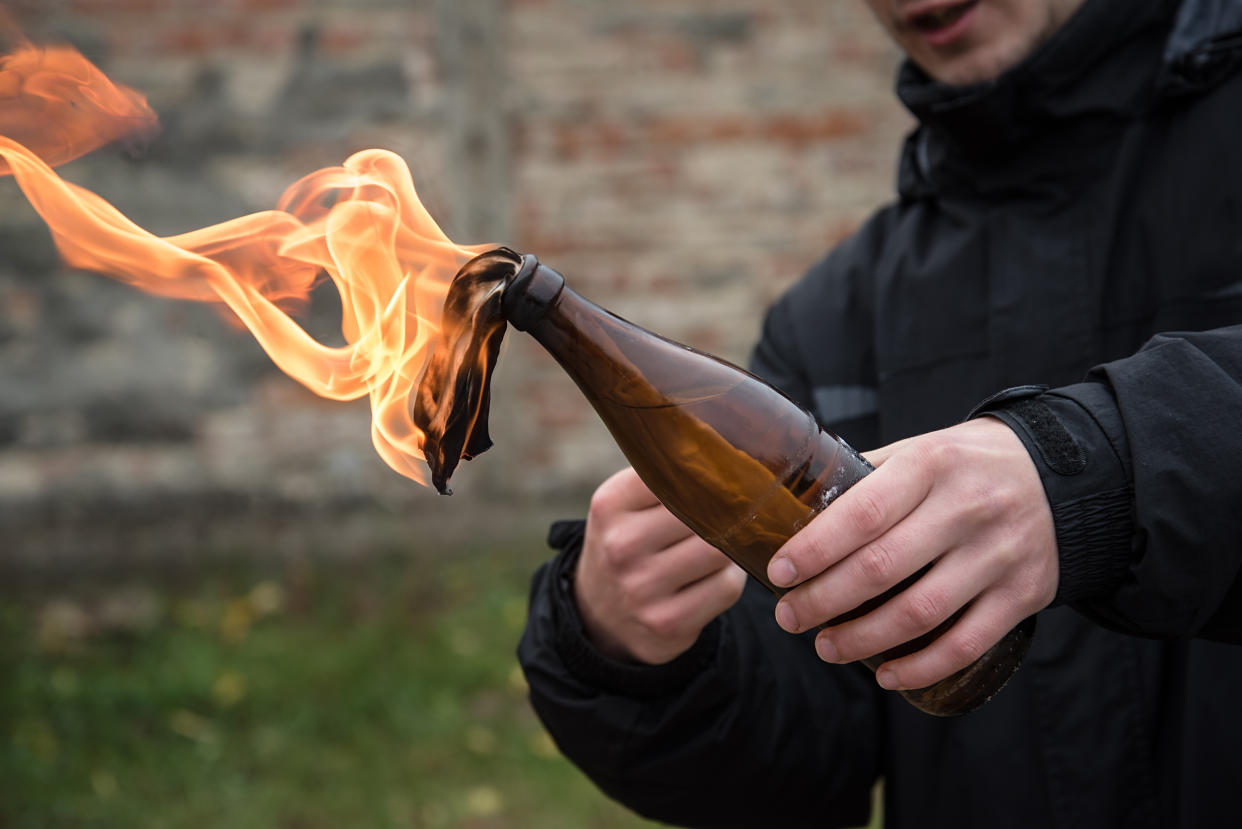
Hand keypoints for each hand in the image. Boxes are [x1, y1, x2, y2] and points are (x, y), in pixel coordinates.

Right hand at [575, 467, 747, 664]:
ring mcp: (642, 589)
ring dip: (732, 546)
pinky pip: (726, 588)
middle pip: (706, 515)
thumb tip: (728, 451)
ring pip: (721, 552)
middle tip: (738, 509)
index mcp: (610, 505)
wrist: (599, 613)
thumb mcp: (624, 505)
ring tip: (723, 542)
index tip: (724, 472)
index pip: (677, 475)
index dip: (708, 474)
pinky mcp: (667, 623)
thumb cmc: (627, 542)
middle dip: (726, 513)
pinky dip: (731, 578)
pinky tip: (716, 574)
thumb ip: (663, 478)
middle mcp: (621, 546)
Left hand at [766, 417, 1057, 690]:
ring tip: (826, 647)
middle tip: (789, 617)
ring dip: (863, 639)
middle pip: (882, 568)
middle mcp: (967, 509)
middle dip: (824, 600)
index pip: (862, 513)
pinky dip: (921, 667)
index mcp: (931, 466)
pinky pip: (966, 643)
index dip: (815, 549)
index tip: (778, 573)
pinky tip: (886, 675)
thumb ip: (867, 476)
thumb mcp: (921, 450)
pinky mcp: (1023, 594)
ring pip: (920, 612)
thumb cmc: (968, 466)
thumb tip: (796, 505)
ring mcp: (997, 555)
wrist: (1065, 478)